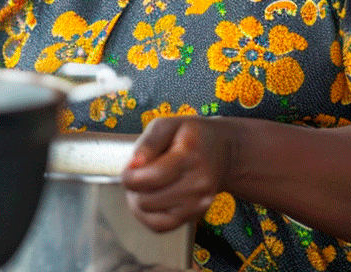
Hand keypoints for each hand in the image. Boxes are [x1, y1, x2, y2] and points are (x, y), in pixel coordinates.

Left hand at [120, 116, 237, 232]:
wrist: (223, 151)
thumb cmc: (191, 135)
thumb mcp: (168, 124)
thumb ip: (148, 142)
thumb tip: (134, 164)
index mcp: (190, 155)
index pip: (153, 177)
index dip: (130, 177)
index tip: (127, 169)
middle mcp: (199, 182)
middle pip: (149, 200)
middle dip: (133, 189)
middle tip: (135, 176)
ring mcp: (199, 202)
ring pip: (153, 216)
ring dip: (139, 203)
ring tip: (142, 187)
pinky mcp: (196, 214)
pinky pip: (162, 226)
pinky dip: (148, 217)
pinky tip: (147, 201)